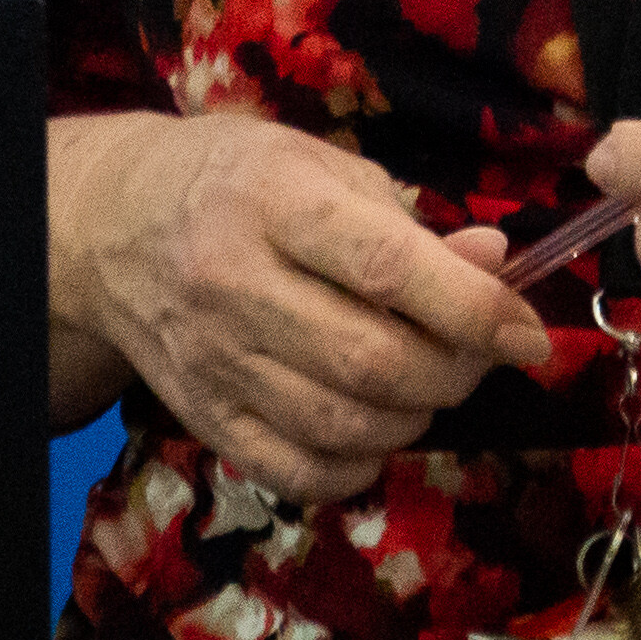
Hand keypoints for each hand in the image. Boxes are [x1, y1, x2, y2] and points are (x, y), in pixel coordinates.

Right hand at [50, 114, 552, 507]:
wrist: (114, 227)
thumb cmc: (237, 181)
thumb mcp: (322, 167)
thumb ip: (409, 224)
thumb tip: (496, 265)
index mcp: (275, 201)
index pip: (387, 267)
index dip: (473, 308)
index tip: (526, 332)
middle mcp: (235, 283)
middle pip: (371, 362)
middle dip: (453, 372)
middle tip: (477, 354)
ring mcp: (214, 359)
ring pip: (342, 425)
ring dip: (414, 418)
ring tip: (426, 384)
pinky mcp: (203, 416)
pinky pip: (297, 472)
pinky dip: (358, 465)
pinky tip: (374, 429)